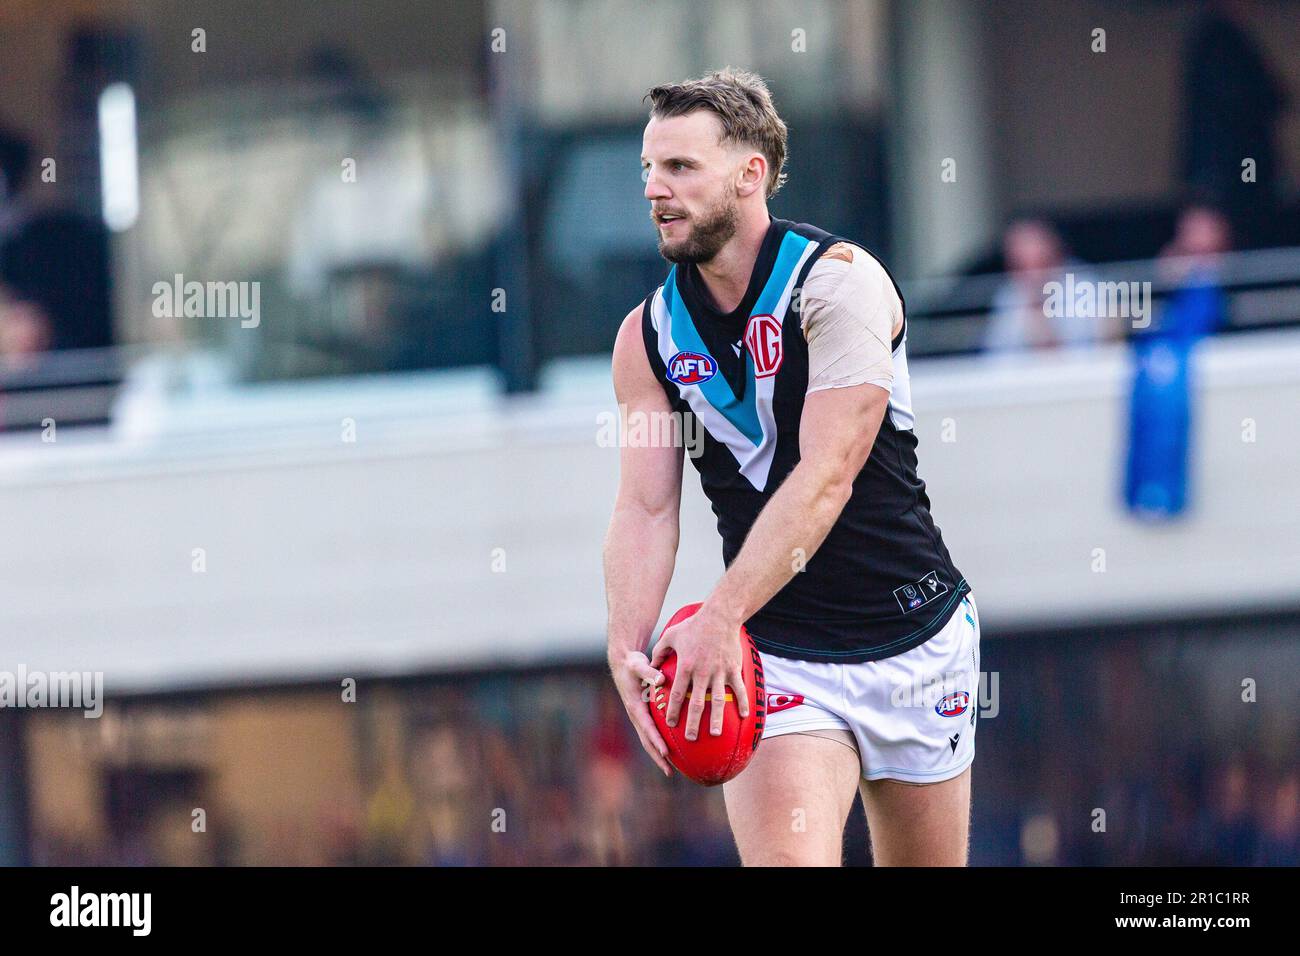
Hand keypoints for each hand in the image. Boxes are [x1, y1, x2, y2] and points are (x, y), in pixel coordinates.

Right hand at [610, 650, 673, 776]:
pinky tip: (673, 751)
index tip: (666, 753)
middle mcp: (636, 716)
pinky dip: (660, 744)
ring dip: (658, 755)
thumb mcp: (638, 665)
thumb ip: (649, 672)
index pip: (647, 728)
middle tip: (670, 772)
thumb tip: (662, 680)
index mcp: (635, 707)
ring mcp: (638, 717)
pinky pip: (652, 733)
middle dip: (657, 757)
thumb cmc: (632, 664)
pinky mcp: (643, 716)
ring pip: (648, 740)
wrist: (623, 664)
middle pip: (647, 741)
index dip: (656, 741)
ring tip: (671, 770)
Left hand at [650, 605, 749, 740]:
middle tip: (690, 738)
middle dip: (692, 722)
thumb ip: (660, 652)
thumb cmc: (693, 626)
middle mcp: (702, 672)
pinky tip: (744, 716)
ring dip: (716, 718)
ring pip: (718, 700)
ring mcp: (719, 671)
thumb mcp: (670, 636)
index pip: (678, 694)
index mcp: (686, 666)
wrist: (719, 616)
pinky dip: (743, 702)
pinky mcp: (733, 668)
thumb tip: (652, 666)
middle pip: (696, 702)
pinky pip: (738, 689)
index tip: (671, 724)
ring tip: (714, 734)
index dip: (673, 710)